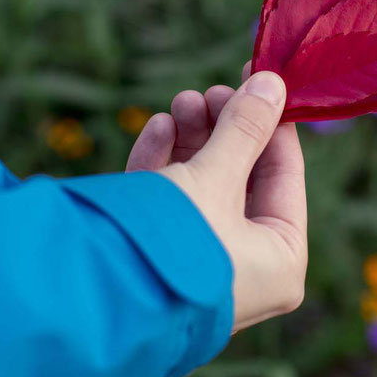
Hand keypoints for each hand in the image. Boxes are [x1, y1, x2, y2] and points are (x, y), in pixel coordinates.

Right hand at [125, 67, 306, 331]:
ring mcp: (201, 264)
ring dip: (193, 140)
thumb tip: (274, 82)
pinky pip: (171, 205)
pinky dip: (166, 164)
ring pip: (205, 187)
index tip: (259, 76)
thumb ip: (245, 129)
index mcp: (280, 260)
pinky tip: (159, 128)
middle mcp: (246, 268)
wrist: (91, 300)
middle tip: (211, 90)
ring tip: (182, 101)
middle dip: (224, 128)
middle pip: (243, 179)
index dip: (271, 121)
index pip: (285, 175)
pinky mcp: (160, 259)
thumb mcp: (215, 177)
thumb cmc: (174, 243)